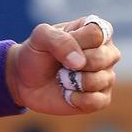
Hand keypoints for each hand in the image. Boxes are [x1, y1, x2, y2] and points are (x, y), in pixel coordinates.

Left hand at [5, 16, 119, 114]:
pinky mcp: (101, 98)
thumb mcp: (40, 37)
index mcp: (94, 30)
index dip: (76, 41)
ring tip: (63, 77)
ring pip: (101, 80)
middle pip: (102, 57)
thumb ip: (59, 40)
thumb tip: (80, 62)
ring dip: (74, 81)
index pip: (97, 33)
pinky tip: (68, 93)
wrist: (25, 80)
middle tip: (61, 63)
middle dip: (74, 63)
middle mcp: (106, 51)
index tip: (63, 42)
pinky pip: (98, 101)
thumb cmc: (36, 53)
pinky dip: (77, 99)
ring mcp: (106, 75)